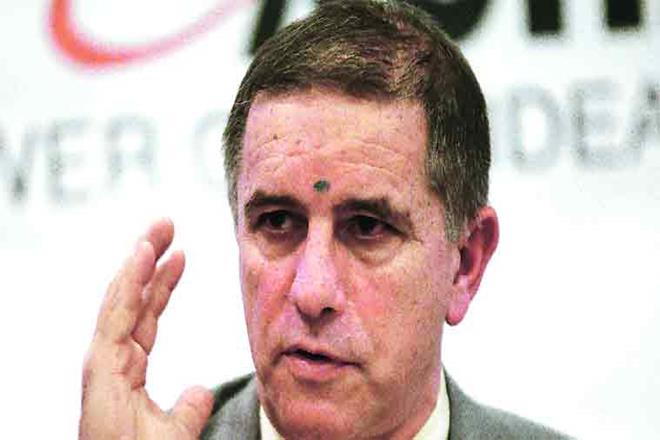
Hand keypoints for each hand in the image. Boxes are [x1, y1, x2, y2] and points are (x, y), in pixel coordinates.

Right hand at [79, 219, 212, 439]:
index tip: (180, 255)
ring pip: (122, 298)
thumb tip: (200, 390)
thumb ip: (189, 407)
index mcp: (128, 369)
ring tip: (157, 230)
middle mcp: (113, 360)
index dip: (162, 283)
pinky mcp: (100, 365)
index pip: (147, 315)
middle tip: (166, 225)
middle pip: (132, 298)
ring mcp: (104, 361)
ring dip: (139, 261)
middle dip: (148, 260)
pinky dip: (129, 281)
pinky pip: (117, 313)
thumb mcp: (177, 430)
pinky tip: (143, 253)